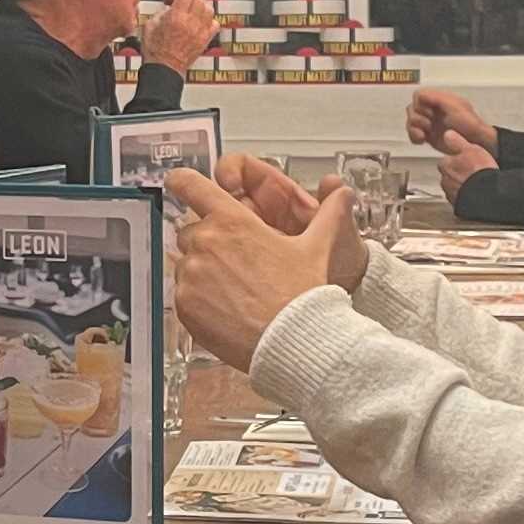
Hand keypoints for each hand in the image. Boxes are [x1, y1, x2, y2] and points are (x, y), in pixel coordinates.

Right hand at [140, 0, 219, 71]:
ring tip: (191, 11)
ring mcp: (200, 32)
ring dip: (200, 7)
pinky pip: (215, 24)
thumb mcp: (149, 26)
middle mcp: (191, 23)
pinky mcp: (205, 40)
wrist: (164, 69)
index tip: (170, 0)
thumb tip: (167, 9)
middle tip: (180, 3)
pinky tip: (200, 23)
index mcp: (176, 18)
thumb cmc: (156, 53)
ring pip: (209, 9)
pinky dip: (209, 20)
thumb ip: (160, 13)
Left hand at [164, 167, 356, 366]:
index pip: (190, 184)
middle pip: (191, 230)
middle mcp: (205, 243)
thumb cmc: (303, 295)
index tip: (180, 183)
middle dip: (207, 241)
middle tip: (236, 262)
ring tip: (237, 290)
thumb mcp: (318, 247)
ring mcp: (191, 275)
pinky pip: (184, 294)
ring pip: (186, 264)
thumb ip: (328, 215)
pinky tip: (228, 308)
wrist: (291, 342)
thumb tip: (343, 193)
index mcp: (232, 221)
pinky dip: (200, 299)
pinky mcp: (184, 305)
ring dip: (203, 271)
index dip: (183, 181)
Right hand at [406, 86, 492, 156]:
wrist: (474, 143)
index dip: (420, 104)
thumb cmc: (470, 124)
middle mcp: (432, 110)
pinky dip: (414, 137)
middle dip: (418, 118)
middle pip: (412, 109)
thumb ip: (437, 98)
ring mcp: (429, 123)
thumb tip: (420, 94)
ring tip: (426, 133)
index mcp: (439, 99)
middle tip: (430, 124)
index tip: (430, 112)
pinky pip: (412, 134)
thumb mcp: (455, 106)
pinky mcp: (428, 135)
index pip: (418, 96)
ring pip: (410, 122)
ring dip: (415, 128)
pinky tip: (422, 139)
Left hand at [430, 136, 491, 204]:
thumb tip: (448, 134)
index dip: (457, 160)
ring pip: (454, 188)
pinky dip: (466, 197)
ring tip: (476, 183)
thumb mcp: (471, 149)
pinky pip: (461, 200)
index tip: (466, 161)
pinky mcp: (459, 206)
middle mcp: (445, 181)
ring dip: (462, 186)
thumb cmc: (480, 171)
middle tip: (472, 172)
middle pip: (449, 175)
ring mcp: (451, 195)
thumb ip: (457, 141)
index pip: (446, 161)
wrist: (488, 194)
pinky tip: (476, 193)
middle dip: (458, 174)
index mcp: (445, 165)